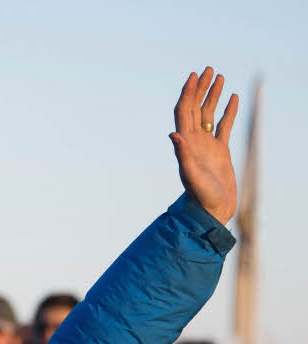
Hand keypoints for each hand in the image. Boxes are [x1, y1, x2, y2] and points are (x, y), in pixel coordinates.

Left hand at [170, 67, 238, 223]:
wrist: (212, 211)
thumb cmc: (201, 197)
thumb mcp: (191, 175)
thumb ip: (183, 155)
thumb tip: (173, 134)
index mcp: (186, 144)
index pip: (184, 112)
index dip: (187, 93)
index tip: (193, 76)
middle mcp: (194, 142)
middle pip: (195, 108)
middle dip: (200, 88)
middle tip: (208, 69)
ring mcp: (207, 145)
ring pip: (209, 114)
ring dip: (212, 95)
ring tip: (219, 76)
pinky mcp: (220, 151)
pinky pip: (224, 126)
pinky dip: (228, 111)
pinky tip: (233, 98)